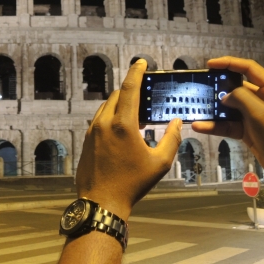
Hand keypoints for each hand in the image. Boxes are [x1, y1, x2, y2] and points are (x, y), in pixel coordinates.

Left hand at [76, 59, 181, 219]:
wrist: (101, 202)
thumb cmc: (131, 184)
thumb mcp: (159, 163)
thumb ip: (171, 139)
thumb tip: (176, 123)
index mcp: (123, 125)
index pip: (129, 88)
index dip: (136, 71)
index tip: (140, 61)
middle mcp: (104, 123)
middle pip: (117, 95)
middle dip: (130, 90)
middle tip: (144, 94)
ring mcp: (93, 131)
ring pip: (106, 106)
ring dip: (120, 104)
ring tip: (136, 115)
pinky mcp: (87, 140)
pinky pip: (99, 119)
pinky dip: (111, 117)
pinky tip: (122, 130)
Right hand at [192, 56, 263, 188]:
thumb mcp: (261, 115)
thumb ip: (241, 99)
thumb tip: (225, 96)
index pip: (249, 69)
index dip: (229, 63)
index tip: (210, 65)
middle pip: (237, 87)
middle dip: (218, 88)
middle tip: (200, 88)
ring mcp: (256, 116)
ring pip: (231, 108)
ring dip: (215, 109)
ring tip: (196, 108)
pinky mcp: (249, 131)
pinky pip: (230, 124)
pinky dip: (216, 125)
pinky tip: (200, 126)